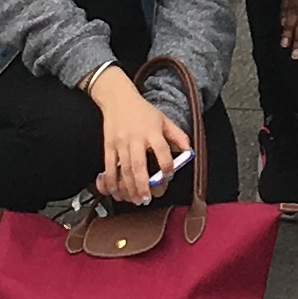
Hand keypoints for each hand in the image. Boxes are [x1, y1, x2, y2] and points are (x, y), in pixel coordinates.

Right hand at [87, 65, 192, 203]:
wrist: (118, 99)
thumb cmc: (142, 111)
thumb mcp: (164, 120)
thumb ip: (178, 136)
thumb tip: (189, 152)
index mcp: (152, 131)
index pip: (162, 150)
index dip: (167, 165)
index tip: (168, 175)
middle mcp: (135, 138)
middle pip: (138, 165)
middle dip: (142, 185)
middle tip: (146, 199)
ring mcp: (120, 143)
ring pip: (123, 169)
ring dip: (128, 187)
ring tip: (135, 199)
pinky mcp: (108, 146)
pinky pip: (109, 167)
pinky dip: (111, 181)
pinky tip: (116, 192)